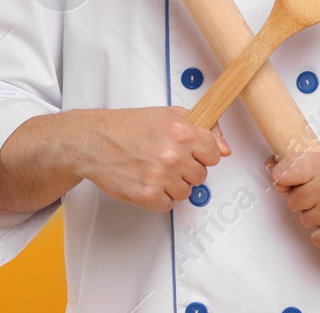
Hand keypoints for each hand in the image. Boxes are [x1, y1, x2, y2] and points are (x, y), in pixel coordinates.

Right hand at [73, 107, 229, 211]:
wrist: (94, 141)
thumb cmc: (128, 127)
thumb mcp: (168, 114)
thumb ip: (202, 127)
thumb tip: (224, 148)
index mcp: (181, 132)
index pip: (214, 154)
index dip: (203, 153)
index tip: (192, 152)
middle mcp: (173, 155)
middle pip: (201, 175)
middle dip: (187, 169)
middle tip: (167, 159)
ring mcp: (160, 177)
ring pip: (186, 192)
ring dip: (173, 184)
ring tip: (155, 169)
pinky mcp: (147, 195)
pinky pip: (168, 205)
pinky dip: (159, 197)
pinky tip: (148, 180)